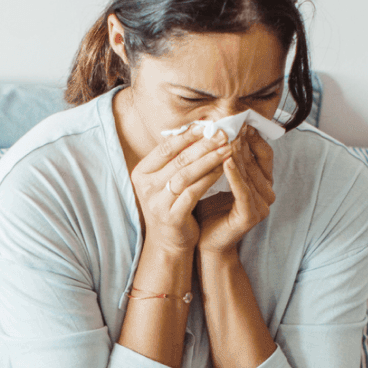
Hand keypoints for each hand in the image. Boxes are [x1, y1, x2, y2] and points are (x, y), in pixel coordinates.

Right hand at [129, 127, 233, 254]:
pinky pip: (194, 192)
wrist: (168, 242)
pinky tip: (222, 170)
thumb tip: (198, 130)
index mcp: (141, 173)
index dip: (187, 135)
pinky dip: (209, 179)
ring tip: (226, 149)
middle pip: (178, 159)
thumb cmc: (170, 206)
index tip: (207, 125)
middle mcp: (146, 187)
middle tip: (222, 134)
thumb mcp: (165, 181)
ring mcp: (157, 202)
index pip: (166, 148)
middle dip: (203, 145)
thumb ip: (175, 160)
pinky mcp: (172, 216)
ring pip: (186, 174)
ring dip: (209, 160)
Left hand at [195, 128, 274, 255]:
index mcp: (262, 183)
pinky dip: (234, 175)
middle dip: (243, 141)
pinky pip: (243, 191)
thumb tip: (217, 130)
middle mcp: (267, 193)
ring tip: (227, 137)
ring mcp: (261, 205)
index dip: (253, 137)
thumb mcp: (217, 179)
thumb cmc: (208, 210)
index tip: (239, 120)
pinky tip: (226, 161)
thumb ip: (223, 159)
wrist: (204, 242)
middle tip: (232, 123)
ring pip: (249, 174)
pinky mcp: (251, 215)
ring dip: (238, 154)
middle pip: (256, 161)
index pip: (263, 154)